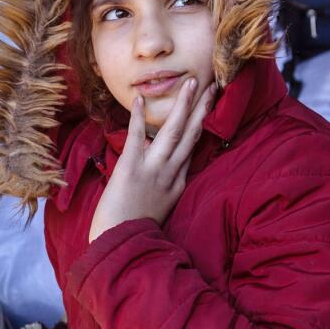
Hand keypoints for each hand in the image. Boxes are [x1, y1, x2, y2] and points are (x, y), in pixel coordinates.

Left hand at [88, 78, 213, 243]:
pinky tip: (142, 99)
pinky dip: (139, 118)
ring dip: (182, 105)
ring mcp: (152, 171)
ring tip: (190, 83)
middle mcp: (170, 175)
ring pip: (172, 132)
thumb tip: (166, 165)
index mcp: (177, 184)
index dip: (202, 125)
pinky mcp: (130, 169)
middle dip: (202, 108)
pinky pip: (136, 138)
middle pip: (190, 135)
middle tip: (211, 85)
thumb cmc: (134, 229)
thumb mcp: (161, 208)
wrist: (119, 245)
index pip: (192, 149)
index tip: (209, 106)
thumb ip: (166, 186)